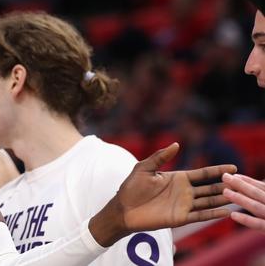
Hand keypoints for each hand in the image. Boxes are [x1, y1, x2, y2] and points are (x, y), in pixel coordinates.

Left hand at [91, 143, 236, 245]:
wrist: (123, 209)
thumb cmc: (131, 187)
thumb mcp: (144, 168)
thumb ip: (160, 156)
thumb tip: (176, 144)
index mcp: (177, 178)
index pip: (202, 174)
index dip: (217, 171)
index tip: (233, 168)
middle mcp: (184, 191)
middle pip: (209, 188)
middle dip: (224, 185)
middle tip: (239, 182)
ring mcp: (183, 205)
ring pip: (208, 201)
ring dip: (221, 199)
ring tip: (236, 196)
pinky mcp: (180, 218)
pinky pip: (200, 216)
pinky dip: (213, 214)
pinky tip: (225, 212)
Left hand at [223, 173, 264, 231]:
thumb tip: (256, 184)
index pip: (264, 187)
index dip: (249, 181)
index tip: (234, 174)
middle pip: (258, 193)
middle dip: (241, 185)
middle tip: (224, 177)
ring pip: (257, 207)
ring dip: (241, 199)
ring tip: (225, 192)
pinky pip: (260, 225)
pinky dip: (247, 220)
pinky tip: (233, 215)